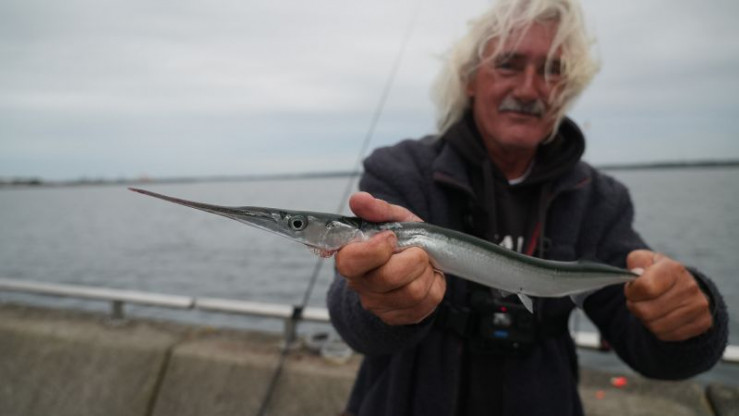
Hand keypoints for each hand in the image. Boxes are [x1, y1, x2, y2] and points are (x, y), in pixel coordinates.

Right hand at [334, 192, 445, 325]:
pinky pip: (426, 304)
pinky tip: (427, 278)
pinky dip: (434, 286)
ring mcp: (379, 305)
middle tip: (417, 250)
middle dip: (412, 259)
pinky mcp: (399, 317)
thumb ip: (377, 209)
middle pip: (388, 278)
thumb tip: (359, 199)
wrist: (413, 264)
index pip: (351, 261)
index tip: (392, 237)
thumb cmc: (400, 240)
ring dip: (426, 273)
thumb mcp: (392, 219)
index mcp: (350, 259)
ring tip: (423, 264)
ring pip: (411, 293)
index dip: (375, 249)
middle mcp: (360, 286)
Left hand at [624, 250, 712, 340]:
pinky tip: (662, 317)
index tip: (632, 290)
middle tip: (640, 301)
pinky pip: (666, 335)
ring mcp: (698, 306)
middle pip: (645, 311)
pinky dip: (658, 330)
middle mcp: (690, 287)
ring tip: (651, 308)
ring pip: (655, 326)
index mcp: (674, 268)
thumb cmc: (656, 274)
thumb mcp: (643, 260)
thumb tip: (636, 274)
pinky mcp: (702, 323)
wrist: (683, 287)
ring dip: (646, 320)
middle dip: (636, 307)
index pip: (644, 287)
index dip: (631, 292)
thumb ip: (635, 262)